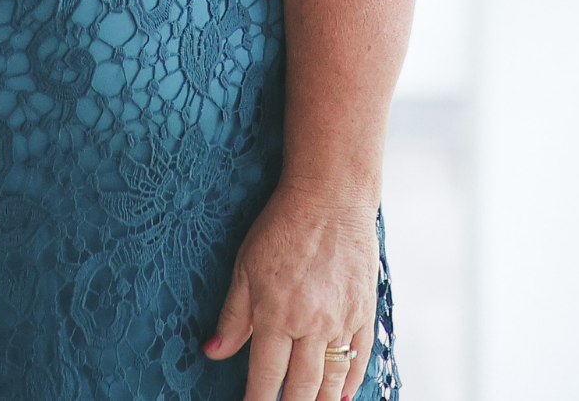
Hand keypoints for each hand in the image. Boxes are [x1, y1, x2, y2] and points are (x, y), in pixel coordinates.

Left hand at [205, 182, 379, 400]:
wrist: (330, 197)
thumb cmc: (282, 226)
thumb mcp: (245, 266)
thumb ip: (233, 315)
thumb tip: (213, 351)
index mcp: (276, 313)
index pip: (265, 374)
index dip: (256, 399)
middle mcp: (312, 323)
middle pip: (301, 385)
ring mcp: (342, 320)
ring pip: (333, 378)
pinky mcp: (365, 311)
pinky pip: (360, 357)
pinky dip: (351, 380)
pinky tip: (340, 394)